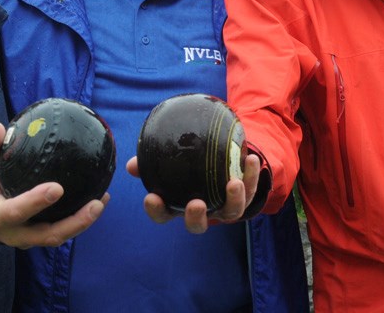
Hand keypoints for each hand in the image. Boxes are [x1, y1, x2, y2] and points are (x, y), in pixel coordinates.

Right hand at [0, 123, 107, 248]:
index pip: (17, 211)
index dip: (36, 202)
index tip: (57, 188)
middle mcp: (16, 234)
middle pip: (48, 234)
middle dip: (74, 222)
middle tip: (95, 204)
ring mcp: (31, 238)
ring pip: (60, 236)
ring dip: (84, 222)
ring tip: (102, 201)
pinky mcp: (42, 236)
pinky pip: (64, 230)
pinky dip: (82, 219)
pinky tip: (100, 200)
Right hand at [125, 153, 260, 233]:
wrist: (223, 159)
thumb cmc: (192, 163)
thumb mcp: (173, 162)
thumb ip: (152, 162)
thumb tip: (132, 163)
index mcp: (181, 205)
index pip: (164, 215)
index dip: (157, 210)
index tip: (151, 197)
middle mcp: (204, 211)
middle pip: (198, 225)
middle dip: (196, 218)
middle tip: (196, 204)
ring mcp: (225, 206)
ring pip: (231, 212)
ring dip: (233, 199)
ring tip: (233, 183)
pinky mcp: (246, 196)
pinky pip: (251, 189)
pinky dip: (252, 175)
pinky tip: (251, 159)